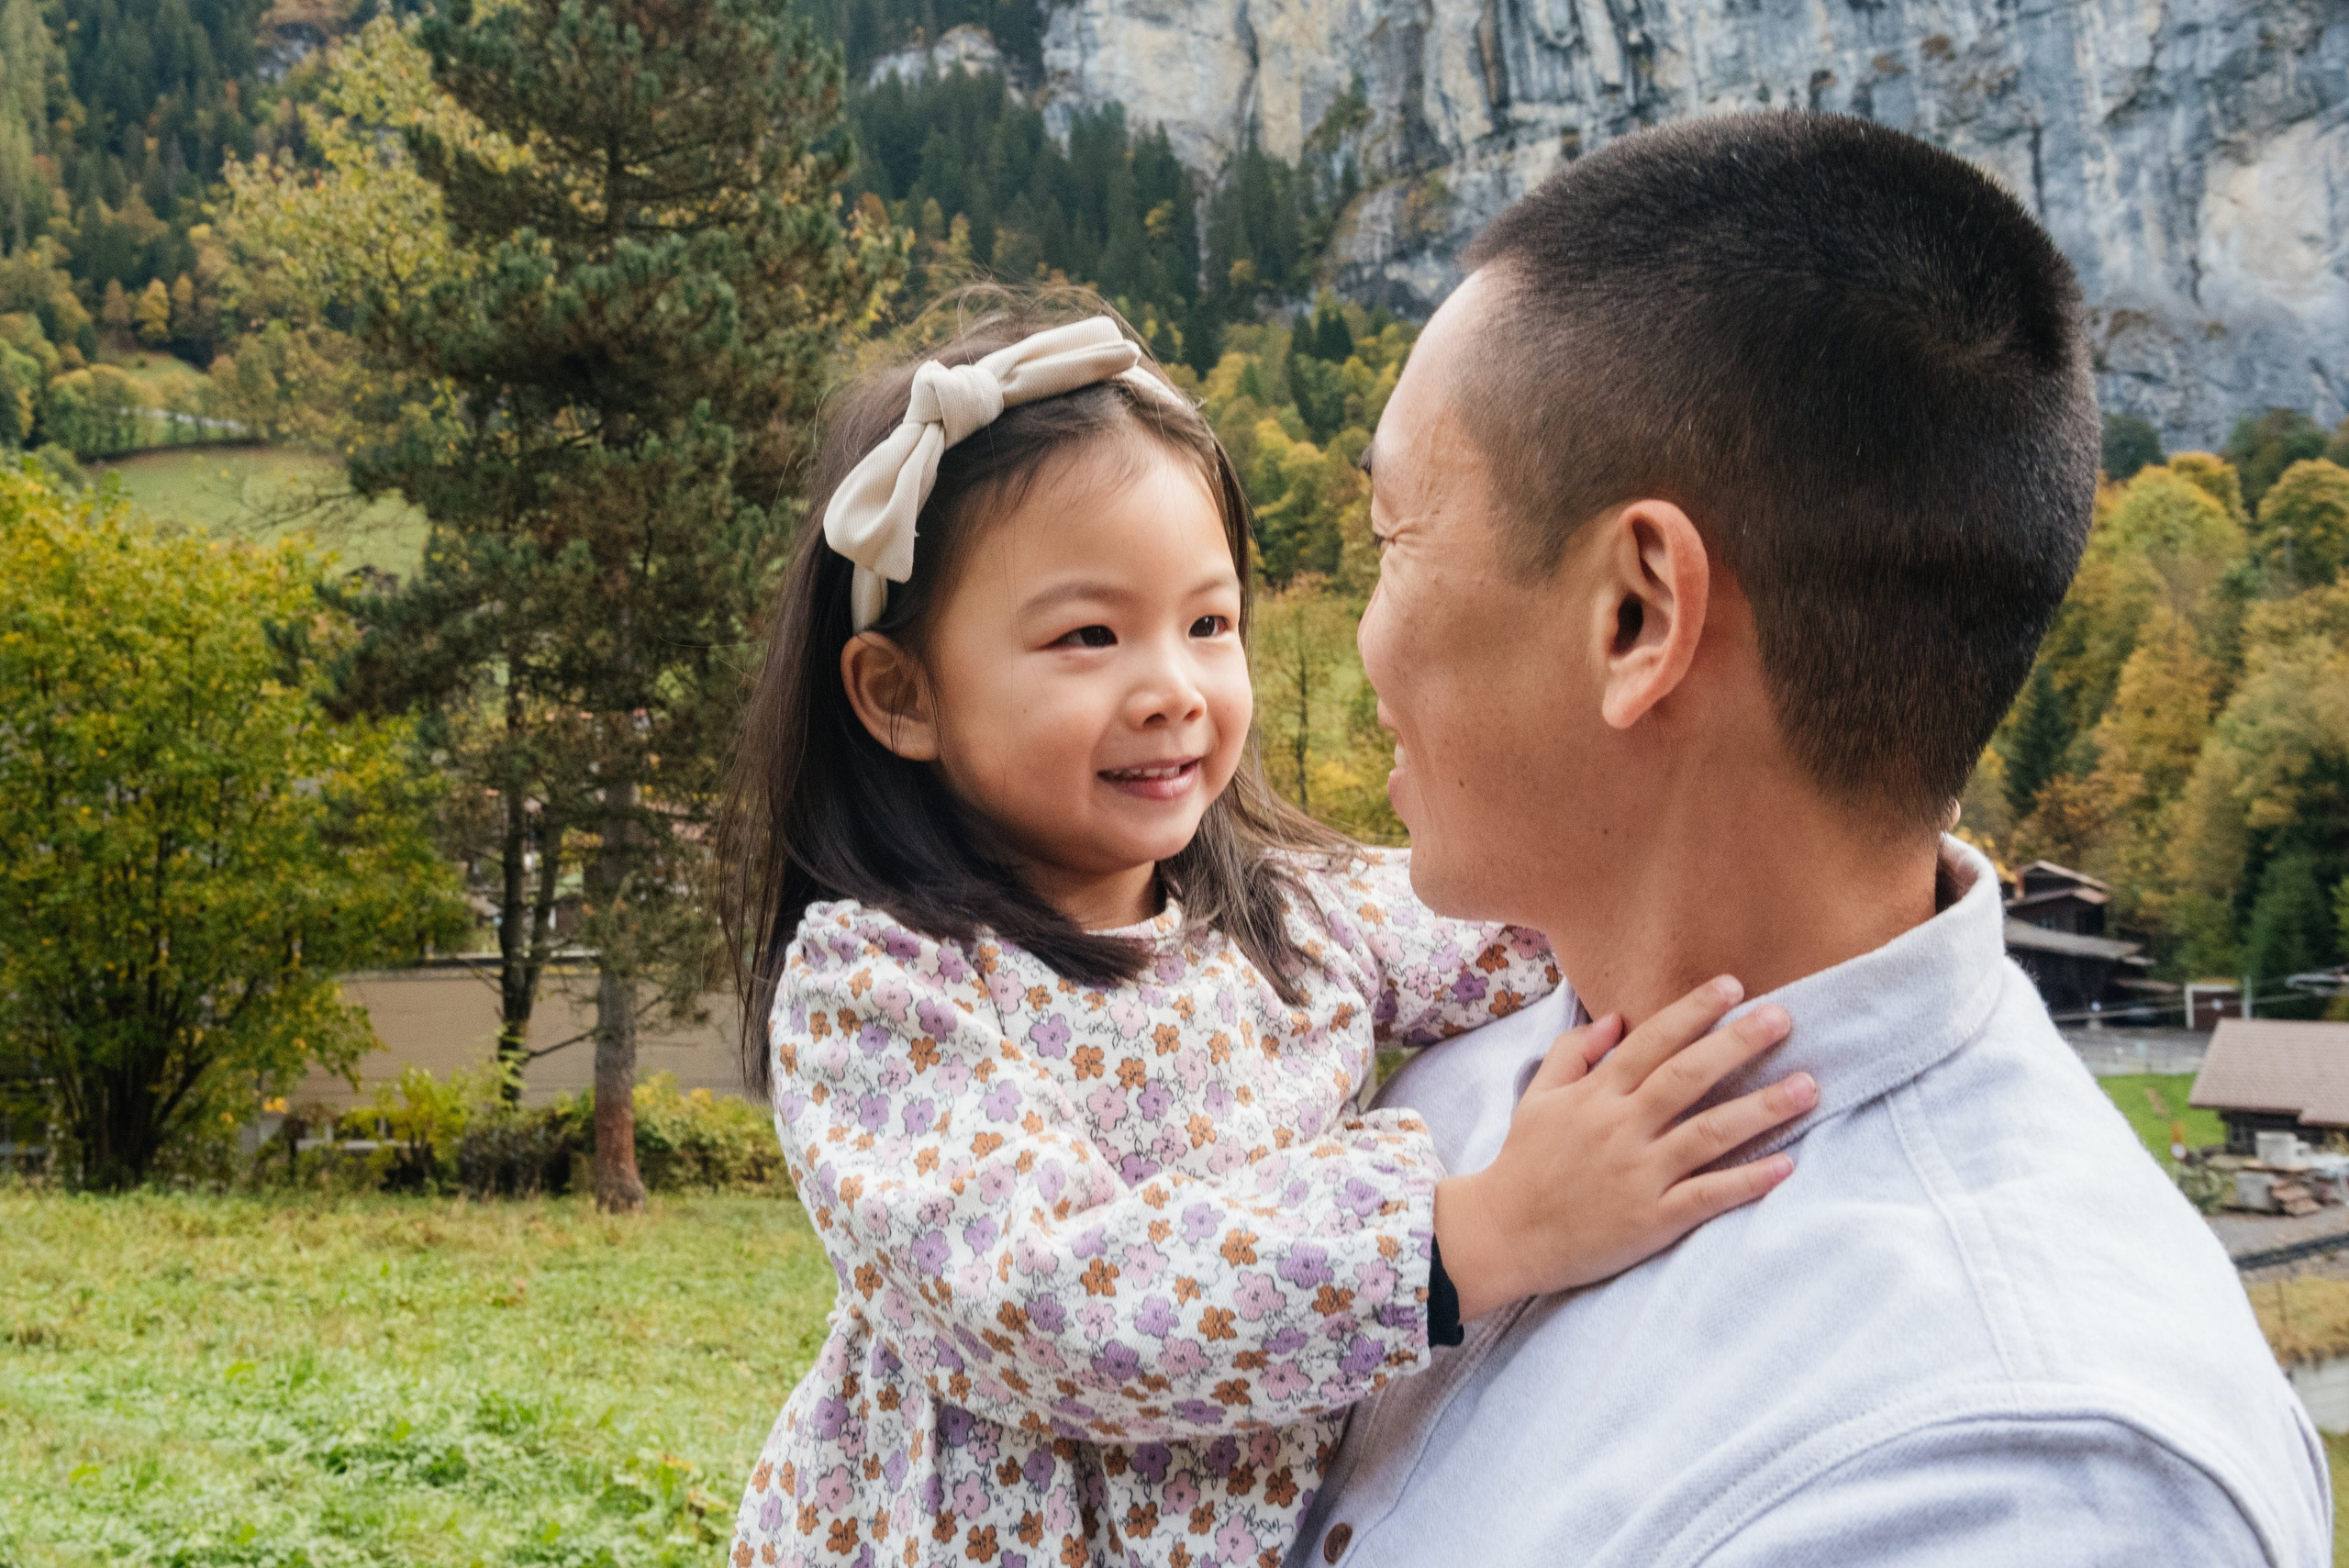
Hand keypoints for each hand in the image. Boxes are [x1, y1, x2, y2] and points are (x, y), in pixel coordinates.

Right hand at [1432, 976, 1812, 1320]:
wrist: (1504, 1235)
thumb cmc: (1524, 1162)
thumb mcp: (1539, 1096)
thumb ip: (1575, 1052)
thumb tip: (1616, 1018)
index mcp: (1596, 1095)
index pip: (1651, 1041)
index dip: (1693, 1011)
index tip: (1733, 986)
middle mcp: (1621, 1128)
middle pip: (1687, 1076)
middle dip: (1738, 1043)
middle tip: (1784, 1017)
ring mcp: (1639, 1174)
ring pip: (1709, 1133)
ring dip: (1762, 1108)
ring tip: (1808, 1086)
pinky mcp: (1652, 1219)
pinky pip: (1707, 1196)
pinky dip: (1747, 1181)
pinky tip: (1786, 1164)